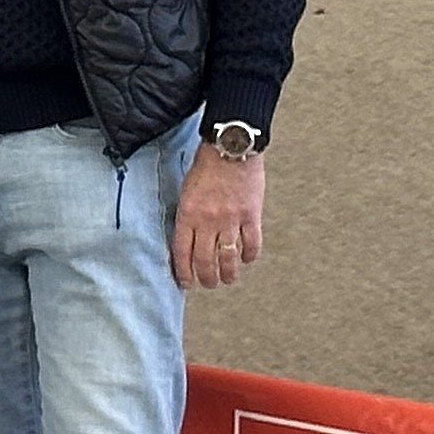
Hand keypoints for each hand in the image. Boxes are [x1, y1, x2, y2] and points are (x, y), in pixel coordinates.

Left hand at [173, 149, 266, 289]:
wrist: (231, 149)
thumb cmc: (206, 166)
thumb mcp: (186, 191)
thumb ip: (187, 215)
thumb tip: (188, 237)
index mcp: (187, 214)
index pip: (182, 252)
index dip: (183, 272)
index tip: (185, 283)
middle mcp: (208, 221)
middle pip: (205, 260)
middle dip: (206, 278)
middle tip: (208, 284)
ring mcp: (231, 220)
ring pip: (228, 258)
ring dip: (228, 273)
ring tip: (228, 279)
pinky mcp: (251, 216)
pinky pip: (251, 244)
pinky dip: (250, 255)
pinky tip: (247, 259)